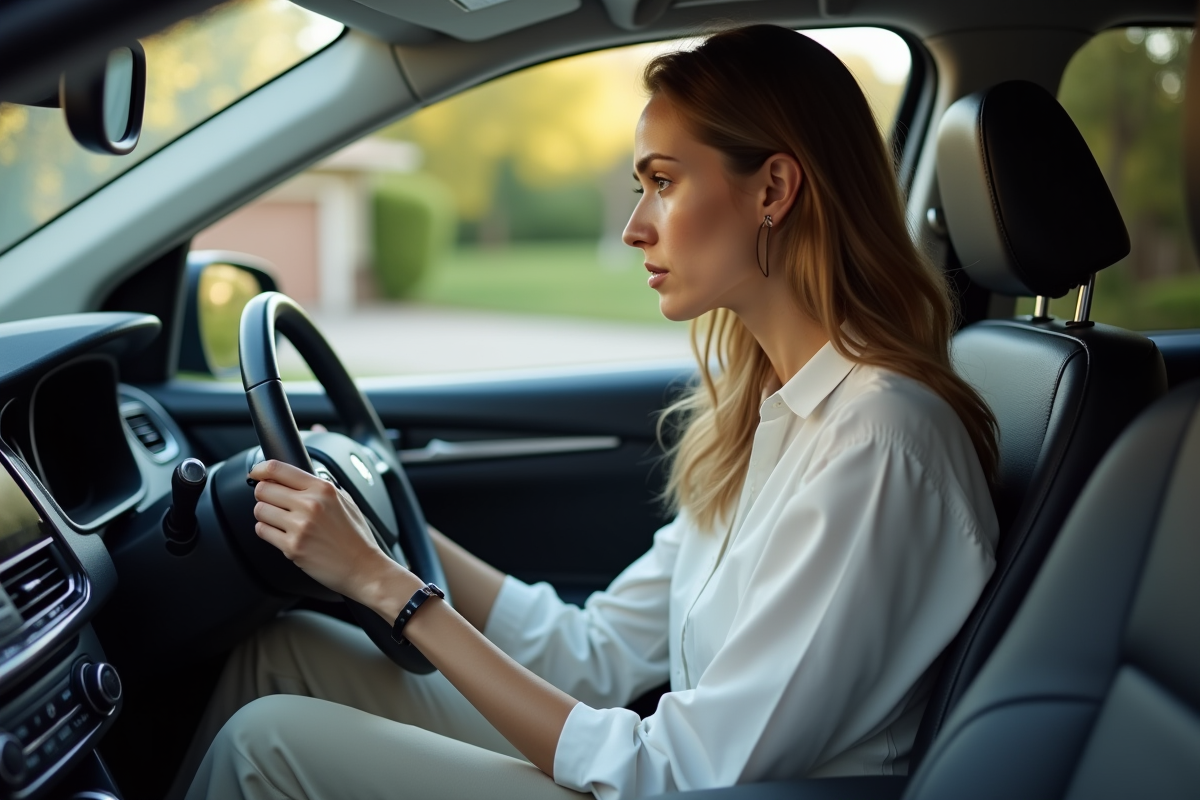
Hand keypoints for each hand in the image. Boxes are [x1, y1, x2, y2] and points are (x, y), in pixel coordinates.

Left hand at [249, 460, 411, 608]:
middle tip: (273, 502)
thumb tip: (295, 478)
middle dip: (264, 495)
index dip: (260, 469)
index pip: (278, 469)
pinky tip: (282, 534)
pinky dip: (268, 531)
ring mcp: (300, 526)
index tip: (256, 473)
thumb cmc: (356, 537)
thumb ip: (321, 487)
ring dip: (265, 515)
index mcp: (323, 489)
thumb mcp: (346, 501)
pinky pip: (262, 531)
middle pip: (263, 489)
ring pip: (259, 510)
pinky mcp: (292, 547)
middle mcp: (310, 504)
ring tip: (280, 521)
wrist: (363, 567)